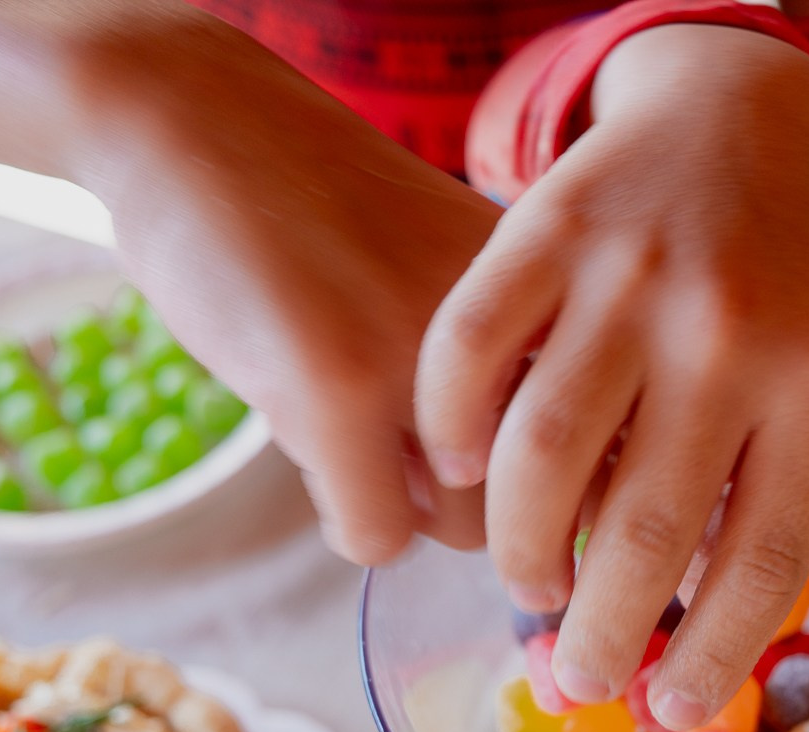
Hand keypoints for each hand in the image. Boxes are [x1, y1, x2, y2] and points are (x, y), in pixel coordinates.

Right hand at [75, 16, 502, 563]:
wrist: (200, 119)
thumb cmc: (327, 213)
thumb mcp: (455, 275)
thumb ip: (512, 364)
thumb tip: (548, 510)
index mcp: (555, 296)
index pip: (608, 444)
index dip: (556, 484)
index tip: (507, 475)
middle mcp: (516, 325)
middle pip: (538, 501)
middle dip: (470, 503)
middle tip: (402, 445)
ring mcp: (431, 361)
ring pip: (462, 529)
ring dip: (406, 507)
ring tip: (350, 425)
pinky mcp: (339, 388)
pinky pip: (376, 534)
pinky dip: (347, 520)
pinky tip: (310, 440)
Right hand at [415, 24, 808, 729]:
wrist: (752, 102)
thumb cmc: (798, 267)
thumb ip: (774, 478)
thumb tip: (698, 622)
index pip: (759, 561)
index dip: (711, 656)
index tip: (673, 709)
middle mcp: (729, 336)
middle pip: (644, 534)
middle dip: (602, 635)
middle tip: (582, 676)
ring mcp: (633, 277)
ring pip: (541, 461)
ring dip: (518, 552)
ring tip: (531, 586)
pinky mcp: (546, 226)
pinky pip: (470, 357)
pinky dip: (450, 431)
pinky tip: (457, 470)